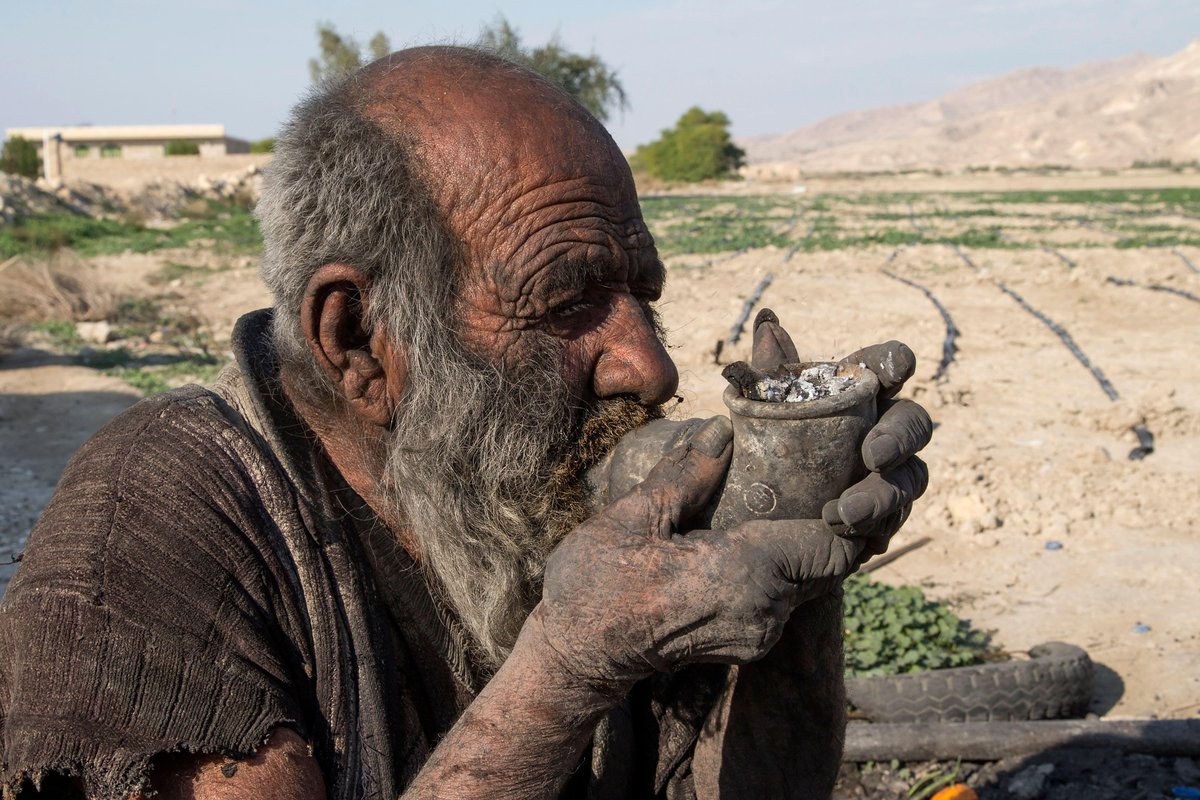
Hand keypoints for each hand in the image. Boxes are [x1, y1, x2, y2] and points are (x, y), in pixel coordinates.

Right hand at [535, 415, 865, 692]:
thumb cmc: (594, 588)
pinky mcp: (747, 641)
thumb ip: (685, 473)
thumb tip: (722, 429)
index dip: (850, 508)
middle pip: (830, 562)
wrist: (576, 658)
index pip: (833, 546)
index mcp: (746, 577)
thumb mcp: (633, 518)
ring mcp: (758, 634)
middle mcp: (765, 613)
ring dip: (808, 539)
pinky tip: (765, 526)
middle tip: (821, 467)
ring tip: (794, 490)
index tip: (841, 469)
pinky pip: (787, 594)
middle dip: (833, 516)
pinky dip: (786, 561)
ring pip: (810, 580)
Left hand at [751, 308, 930, 566]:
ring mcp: (886, 477)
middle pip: (913, 422)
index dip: (894, 362)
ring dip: (883, 494)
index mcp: (852, 392)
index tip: (894, 368)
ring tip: (843, 512)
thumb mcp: (752, 416)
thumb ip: (765, 376)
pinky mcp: (880, 520)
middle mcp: (879, 429)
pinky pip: (895, 522)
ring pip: (910, 478)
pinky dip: (877, 528)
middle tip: (873, 454)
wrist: (743, 524)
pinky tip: (853, 538)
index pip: (884, 366)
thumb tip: (768, 326)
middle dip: (900, 437)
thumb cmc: (751, 454)